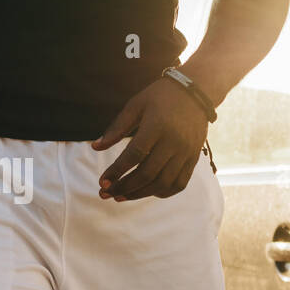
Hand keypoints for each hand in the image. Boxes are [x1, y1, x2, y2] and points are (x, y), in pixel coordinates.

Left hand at [93, 78, 209, 200]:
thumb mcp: (135, 105)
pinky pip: (180, 183)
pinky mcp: (194, 158)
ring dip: (140, 194)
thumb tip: (95, 147)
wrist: (195, 93)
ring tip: (121, 197)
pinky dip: (163, 192)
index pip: (135, 155)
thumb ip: (116, 128)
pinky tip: (146, 192)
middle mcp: (174, 142)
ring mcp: (186, 152)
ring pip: (163, 182)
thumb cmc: (159, 97)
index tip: (102, 182)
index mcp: (157, 126)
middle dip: (125, 187)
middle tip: (105, 194)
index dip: (117, 171)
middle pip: (148, 173)